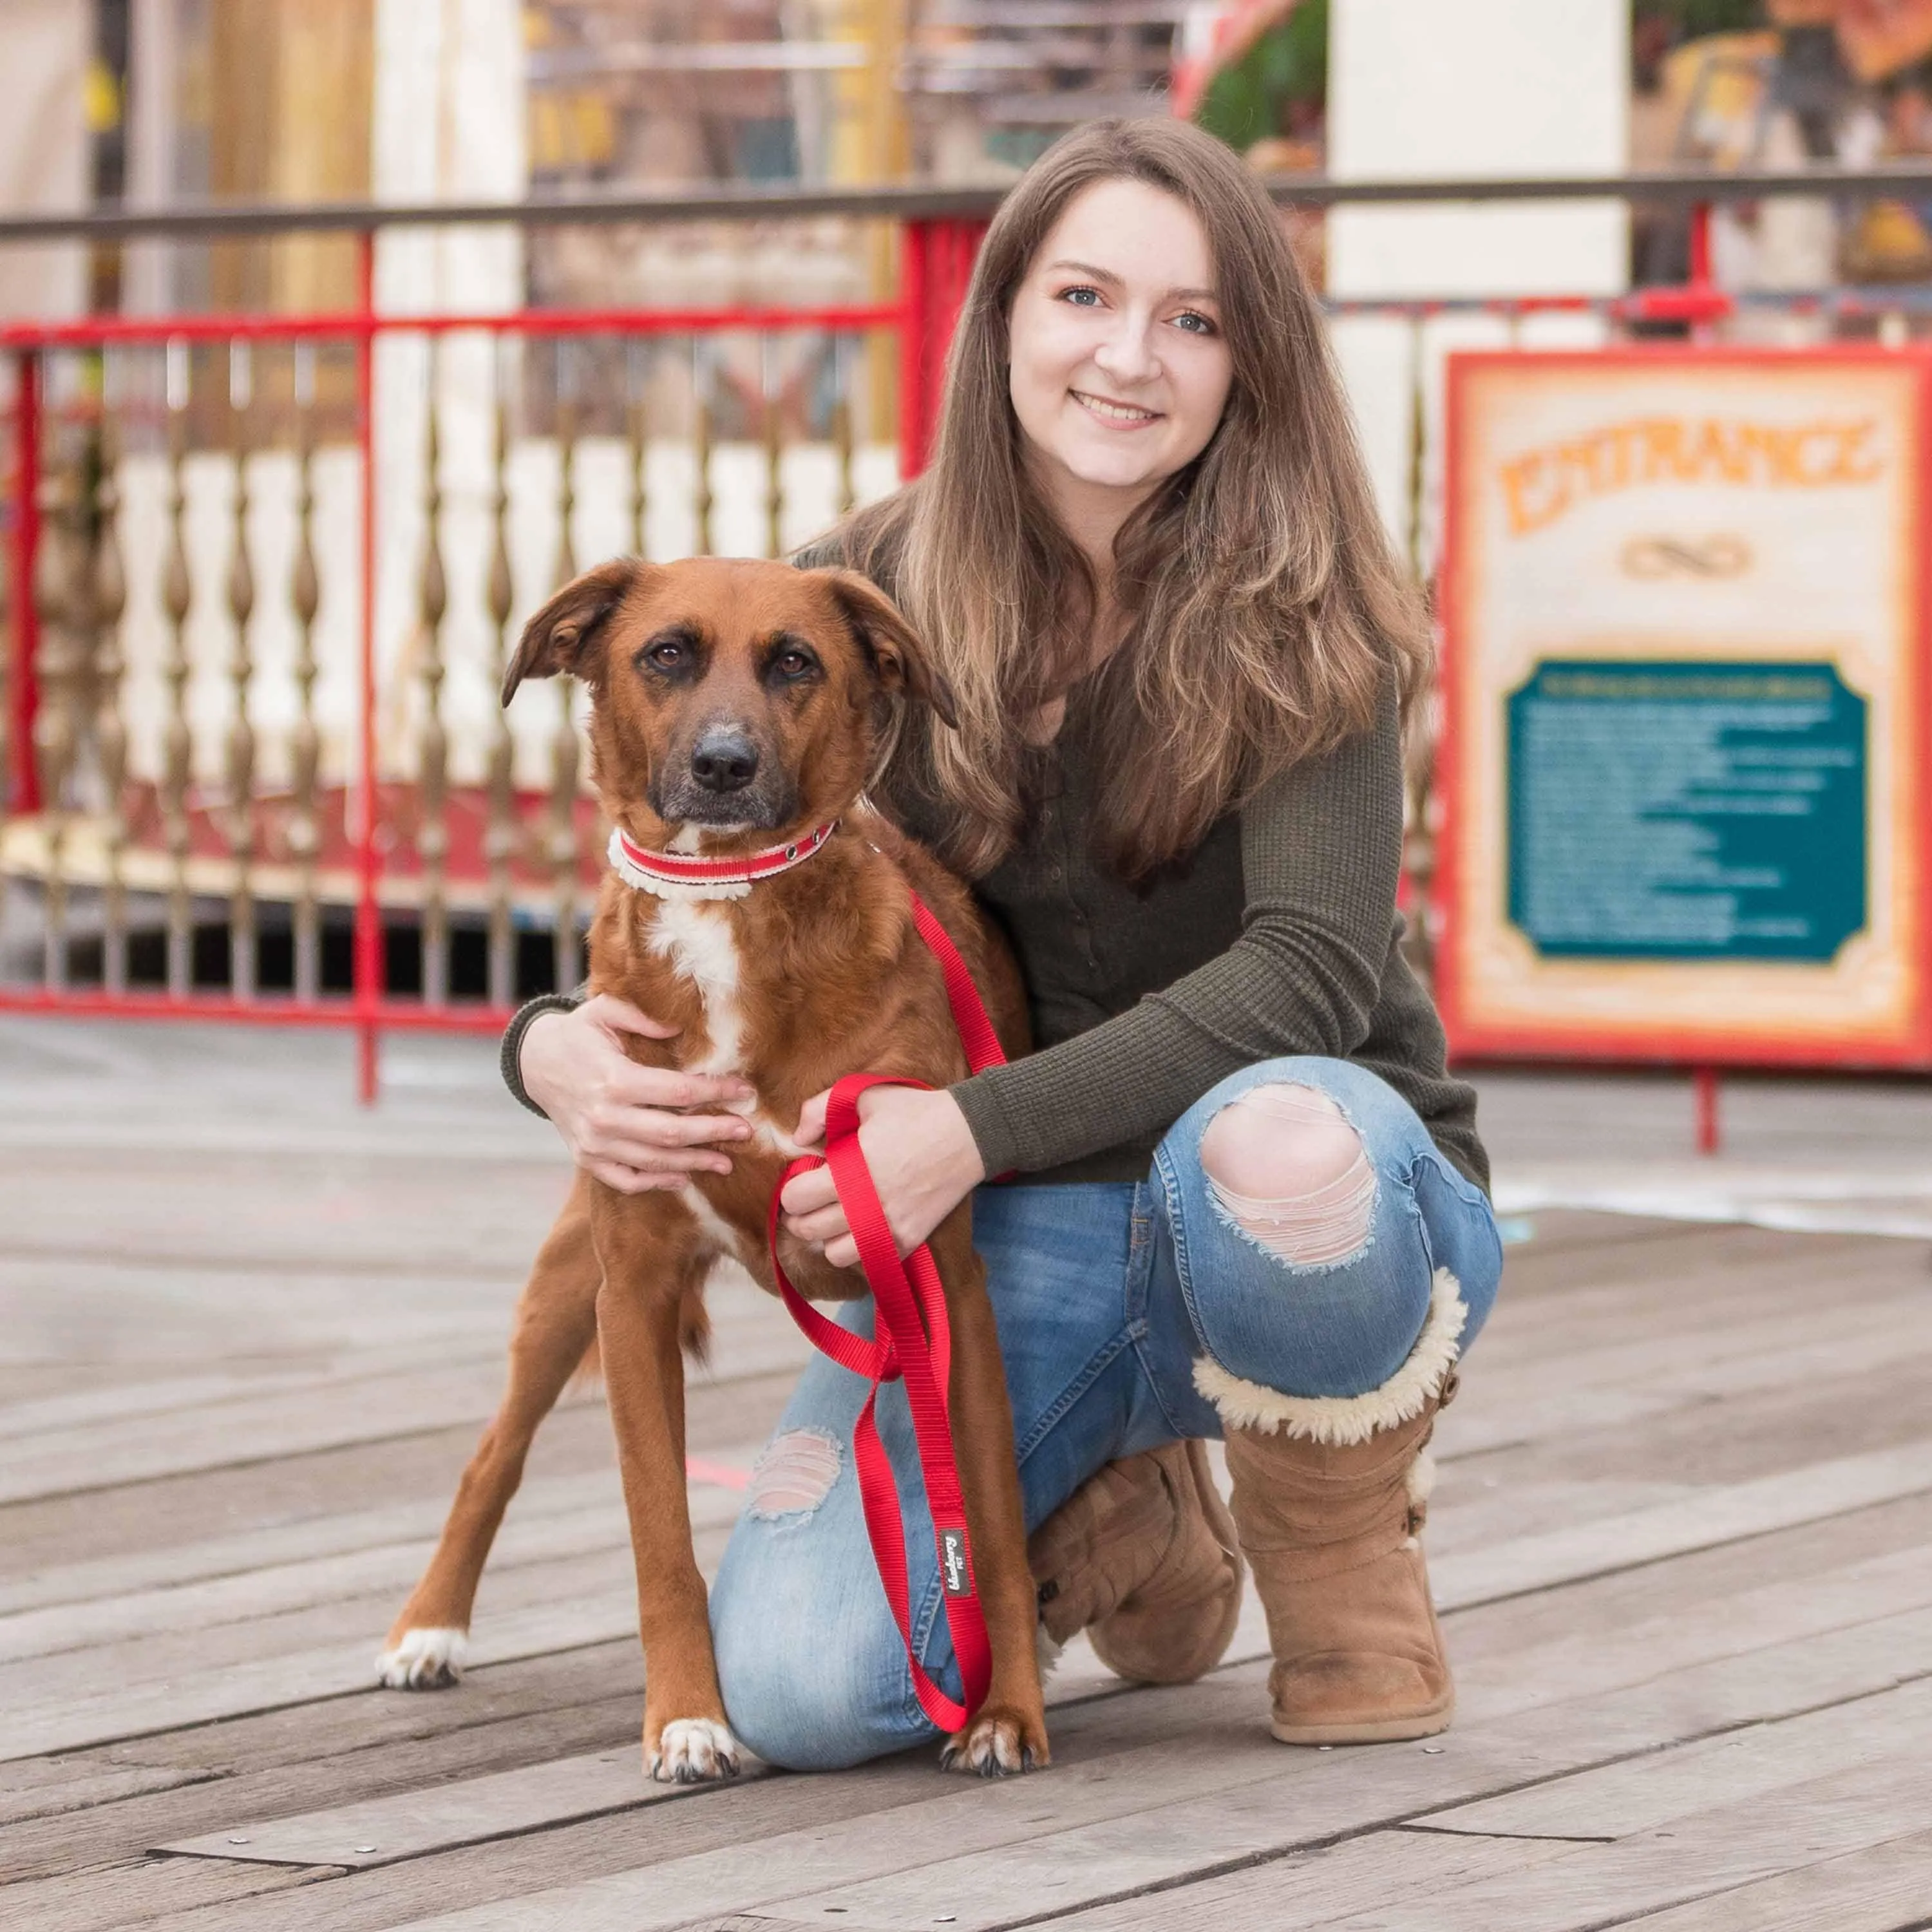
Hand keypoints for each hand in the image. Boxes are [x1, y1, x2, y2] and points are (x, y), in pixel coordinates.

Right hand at [520, 994, 754, 1193]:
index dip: (717, 1091)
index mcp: (614, 1079)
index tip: (745, 1090)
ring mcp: (594, 1143)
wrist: (534, 1063)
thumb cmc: (577, 1034)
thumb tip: (681, 1029)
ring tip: (726, 1160)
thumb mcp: (605, 1011)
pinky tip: (683, 1177)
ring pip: (655, 1161)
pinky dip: (657, 1182)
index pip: (679, 1091)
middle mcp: (604, 1116)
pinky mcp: (587, 1158)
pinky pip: (627, 1179)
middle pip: (673, 1132)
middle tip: (746, 1131)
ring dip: (695, 1162)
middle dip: (714, 1132)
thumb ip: (644, 1017)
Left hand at [778, 1085, 985, 1269]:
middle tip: (812, 1201)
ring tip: (837, 1218)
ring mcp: (889, 1228)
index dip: (792, 1188)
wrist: (967, 1135)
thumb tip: (797, 1138)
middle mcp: (866, 1206)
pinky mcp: (909, 1240)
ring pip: (835, 1254)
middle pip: (809, 1230)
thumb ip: (818, 1109)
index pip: (795, 1199)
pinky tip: (864, 1228)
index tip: (804, 1179)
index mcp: (849, 1171)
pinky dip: (861, 1250)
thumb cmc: (913, 1112)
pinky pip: (870, 1262)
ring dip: (829, 1237)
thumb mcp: (862, 1095)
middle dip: (801, 1215)